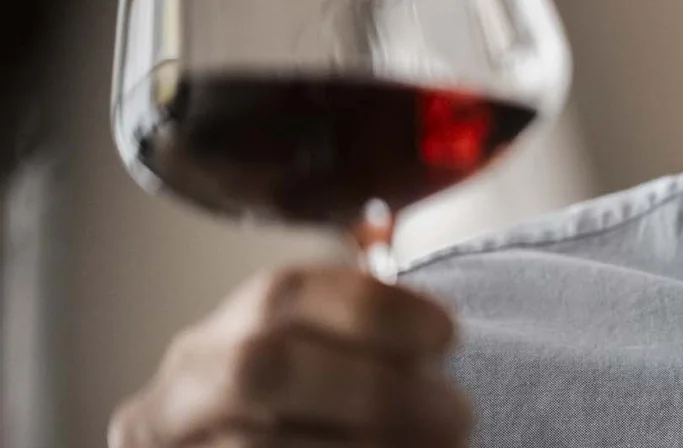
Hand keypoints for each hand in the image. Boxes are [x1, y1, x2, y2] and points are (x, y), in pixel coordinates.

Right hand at [108, 266, 469, 447]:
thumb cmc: (306, 425)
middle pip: (262, 368)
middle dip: (371, 388)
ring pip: (255, 444)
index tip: (449, 333)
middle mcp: (180, 390)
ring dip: (364, 445)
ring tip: (444, 445)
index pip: (284, 293)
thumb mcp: (319, 376)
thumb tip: (437, 339)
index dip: (374, 308)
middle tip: (457, 410)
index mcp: (217, 338)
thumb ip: (359, 351)